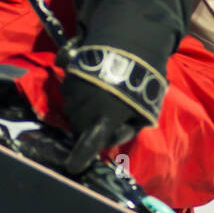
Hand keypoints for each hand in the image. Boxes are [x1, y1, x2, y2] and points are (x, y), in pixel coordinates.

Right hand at [59, 45, 166, 172]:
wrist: (127, 46)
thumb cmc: (141, 83)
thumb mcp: (144, 111)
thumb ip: (130, 126)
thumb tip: (117, 132)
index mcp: (102, 121)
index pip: (88, 145)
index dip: (80, 157)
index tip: (72, 166)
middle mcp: (83, 109)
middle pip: (81, 125)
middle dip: (93, 124)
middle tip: (113, 112)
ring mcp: (73, 91)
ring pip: (75, 106)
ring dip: (86, 105)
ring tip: (107, 91)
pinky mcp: (69, 75)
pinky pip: (71, 87)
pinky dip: (79, 87)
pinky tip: (94, 78)